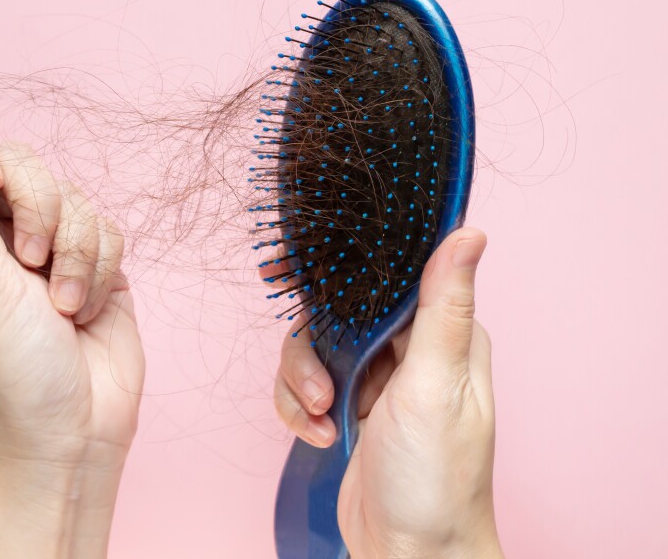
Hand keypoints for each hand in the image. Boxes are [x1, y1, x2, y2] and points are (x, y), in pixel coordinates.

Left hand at [0, 135, 143, 557]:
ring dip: (74, 253)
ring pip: (74, 198)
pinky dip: (99, 270)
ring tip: (61, 308)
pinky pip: (108, 229)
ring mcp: (49, 253)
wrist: (74, 435)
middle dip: (39, 206)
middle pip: (23, 166)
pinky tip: (84, 312)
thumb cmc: (13, 374)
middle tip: (31, 261)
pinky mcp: (94, 268)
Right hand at [272, 227, 504, 558]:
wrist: (409, 554)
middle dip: (312, 348)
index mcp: (445, 335)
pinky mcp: (349, 407)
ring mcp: (377, 380)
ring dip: (301, 383)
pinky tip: (319, 435)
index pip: (386, 275)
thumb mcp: (435, 386)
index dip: (339, 268)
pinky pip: (301, 385)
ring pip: (312, 347)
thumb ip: (441, 309)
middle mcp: (411, 351)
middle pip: (335, 309)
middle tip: (316, 386)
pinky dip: (297, 409)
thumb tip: (469, 232)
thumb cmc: (436, 479)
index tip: (288, 265)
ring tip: (320, 418)